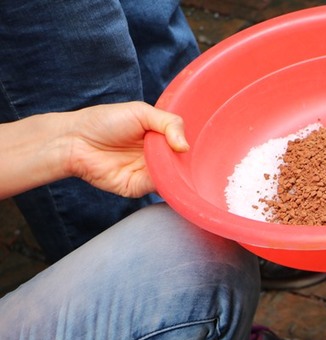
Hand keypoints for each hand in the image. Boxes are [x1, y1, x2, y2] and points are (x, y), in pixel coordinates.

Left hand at [65, 101, 188, 197]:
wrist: (74, 140)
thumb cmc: (104, 121)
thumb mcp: (141, 112)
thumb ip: (169, 123)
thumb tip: (185, 147)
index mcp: (159, 139)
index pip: (183, 147)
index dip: (190, 147)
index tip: (200, 146)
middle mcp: (156, 158)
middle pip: (181, 165)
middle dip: (187, 163)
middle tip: (189, 157)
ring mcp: (148, 174)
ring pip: (173, 178)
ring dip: (178, 174)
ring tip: (177, 164)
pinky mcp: (138, 188)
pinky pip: (158, 188)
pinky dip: (165, 183)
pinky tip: (166, 174)